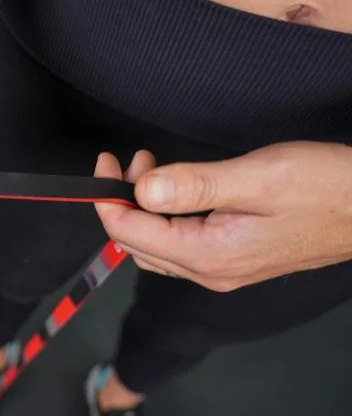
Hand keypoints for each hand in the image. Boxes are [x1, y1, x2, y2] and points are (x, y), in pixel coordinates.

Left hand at [93, 142, 351, 291]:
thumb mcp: (256, 178)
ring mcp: (223, 269)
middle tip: (130, 161)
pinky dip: (165, 215)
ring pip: (157, 244)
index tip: (104, 163)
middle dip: (122, 200)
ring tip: (150, 168)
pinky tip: (175, 189)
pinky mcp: (234, 258)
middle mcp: (210, 271)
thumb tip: (141, 189)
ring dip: (143, 207)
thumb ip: (194, 185)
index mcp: (209, 256)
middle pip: (138, 241)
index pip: (130, 232)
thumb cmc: (327, 188)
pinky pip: (180, 243)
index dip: (107, 197)